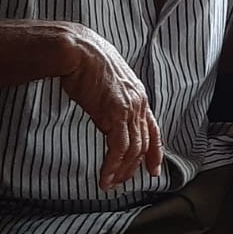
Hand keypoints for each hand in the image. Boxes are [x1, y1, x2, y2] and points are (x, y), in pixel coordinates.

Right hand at [58, 24, 162, 188]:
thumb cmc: (86, 61)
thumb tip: (105, 114)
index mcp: (139, 95)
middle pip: (143, 143)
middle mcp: (139, 103)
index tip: (153, 169)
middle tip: (122, 182)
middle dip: (134, 167)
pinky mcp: (115, 114)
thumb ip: (112, 99)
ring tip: (110, 183)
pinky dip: (111, 166)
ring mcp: (129, 109)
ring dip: (121, 171)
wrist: (77, 50)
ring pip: (133, 150)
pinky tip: (104, 177)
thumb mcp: (107, 82)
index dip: (154, 152)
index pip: (153, 129)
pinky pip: (118, 149)